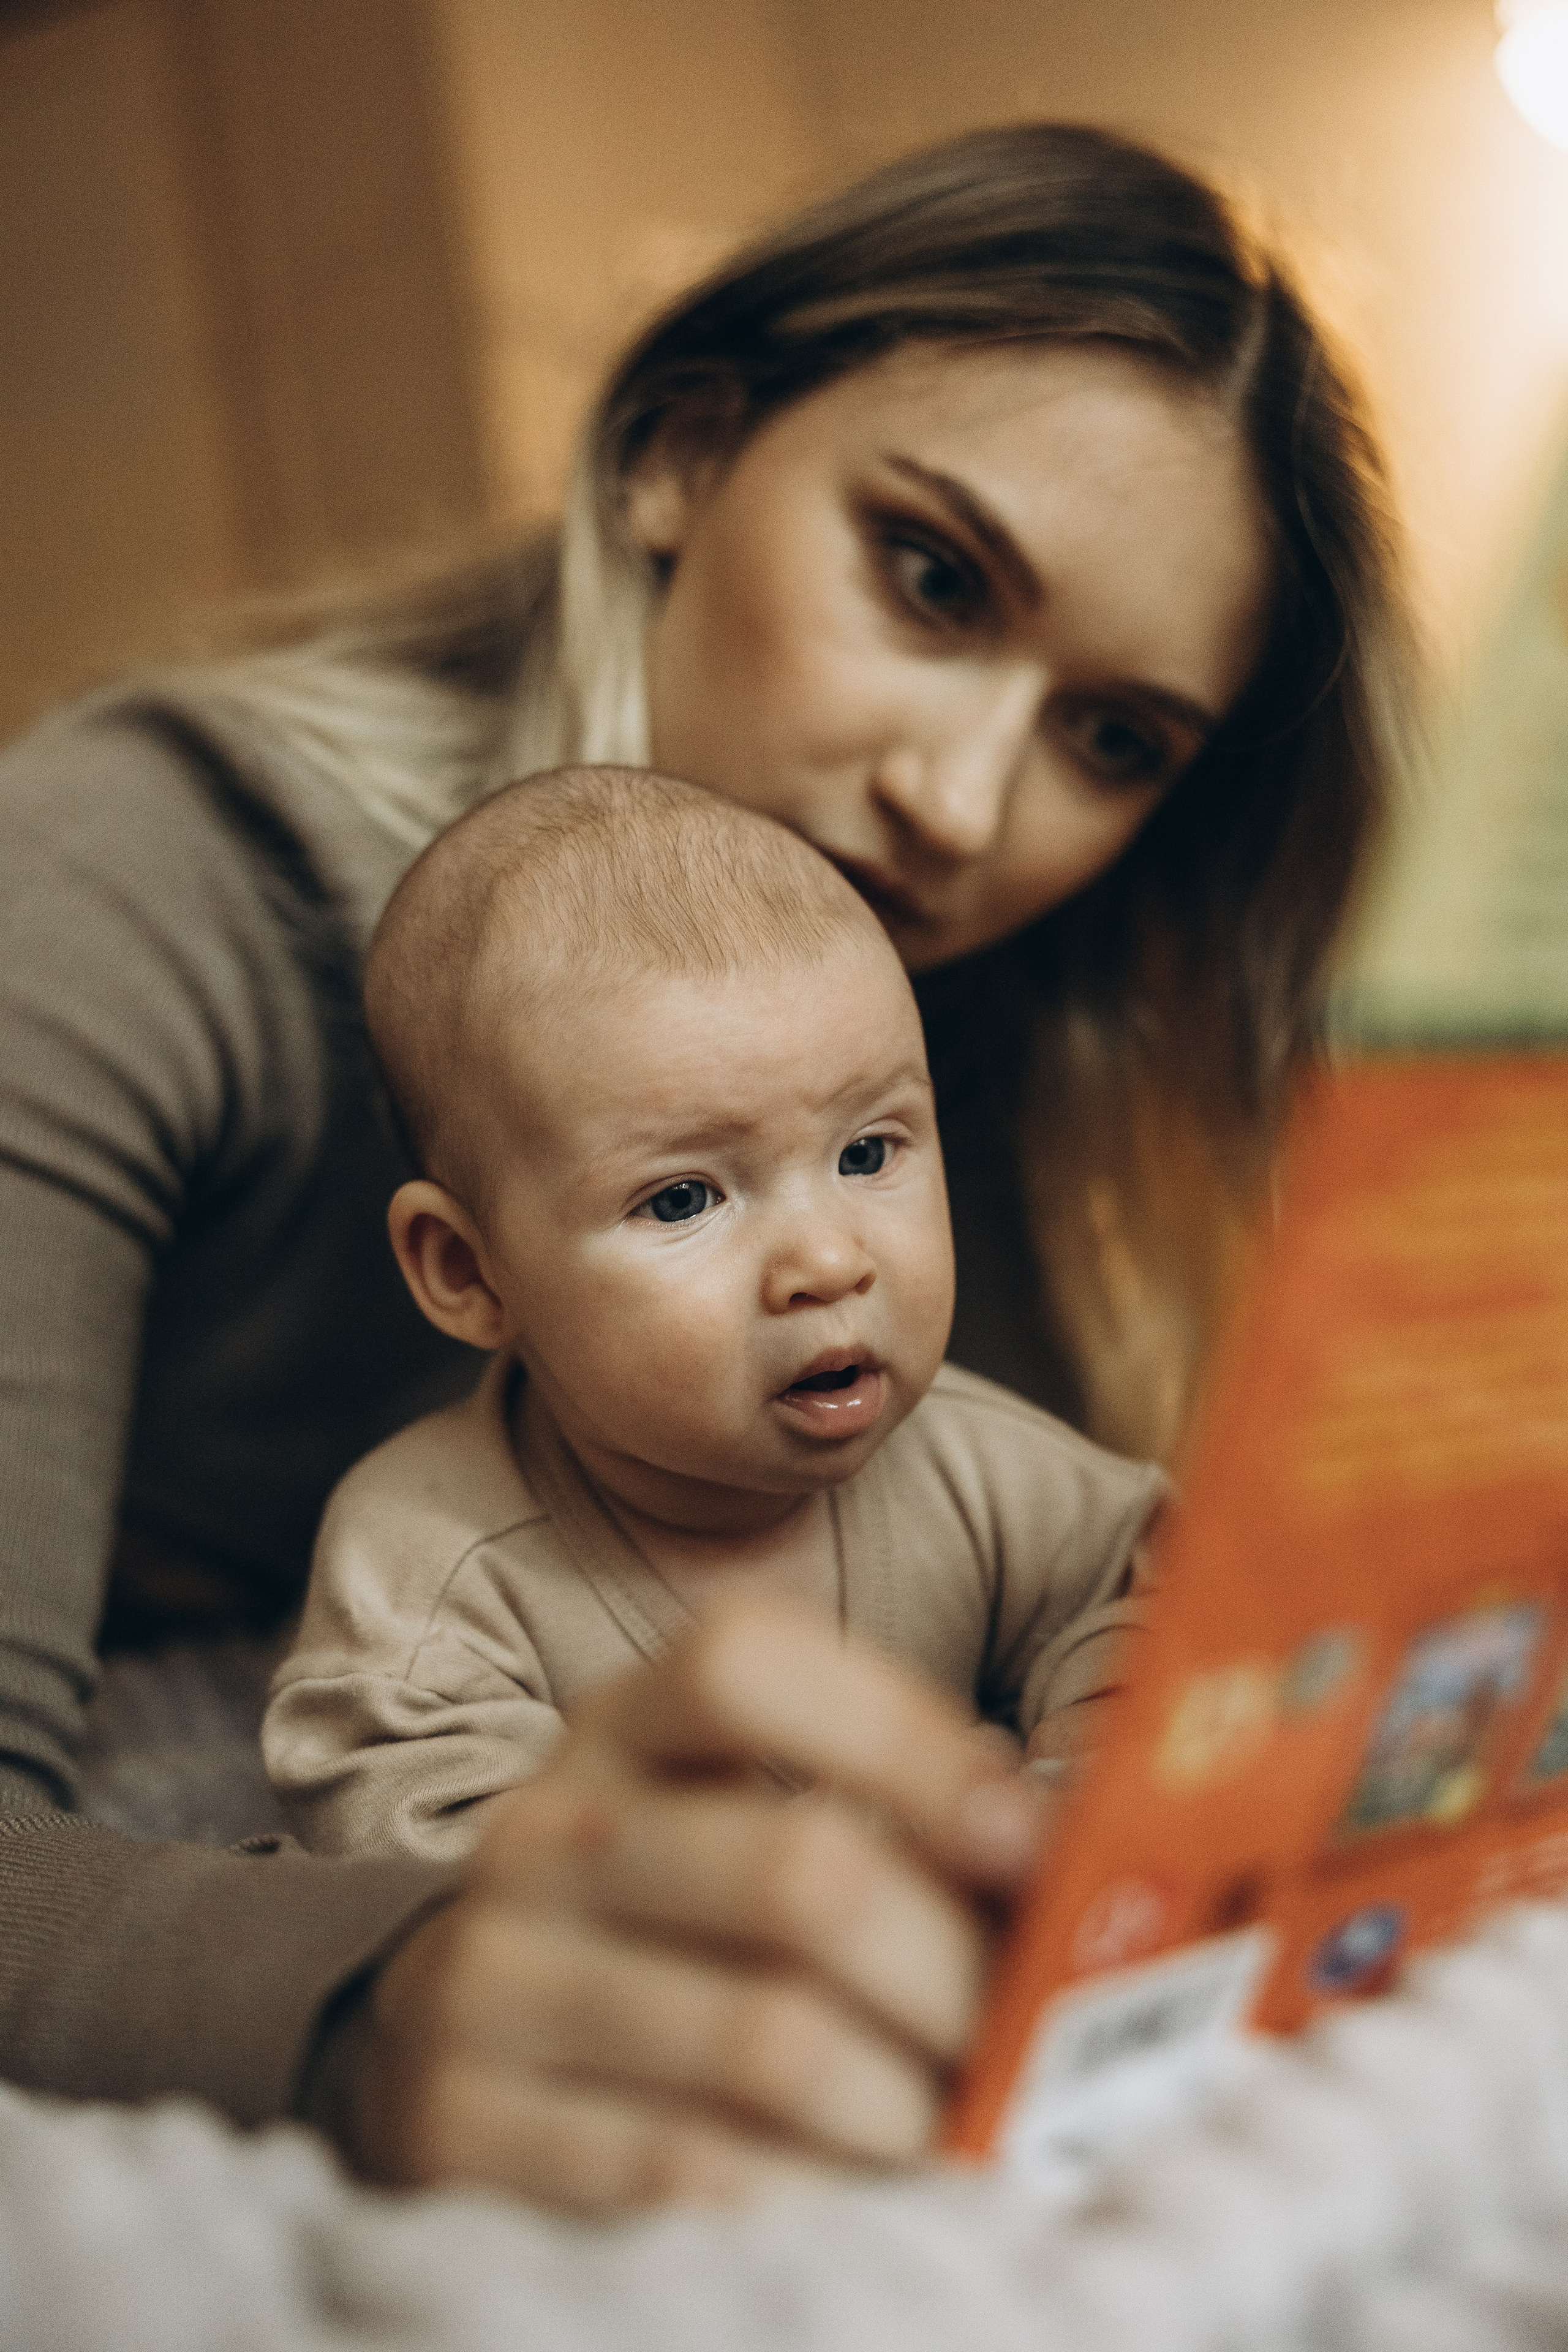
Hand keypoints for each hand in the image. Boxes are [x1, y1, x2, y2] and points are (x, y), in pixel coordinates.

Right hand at [350, 1595, 1047, 2213]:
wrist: (460, 2037)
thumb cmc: (672, 1924)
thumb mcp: (747, 1821)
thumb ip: (901, 1814)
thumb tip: (1089, 1846)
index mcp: (619, 1725)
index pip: (746, 1663)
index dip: (910, 1741)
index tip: (1032, 1841)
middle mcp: (540, 1830)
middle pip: (799, 1871)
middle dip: (955, 1972)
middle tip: (1024, 2032)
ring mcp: (489, 1974)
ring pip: (768, 2041)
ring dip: (906, 2104)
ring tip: (954, 2123)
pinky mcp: (463, 2121)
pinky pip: (694, 2175)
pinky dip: (816, 2196)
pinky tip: (858, 2191)